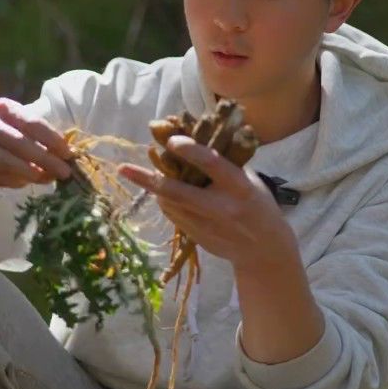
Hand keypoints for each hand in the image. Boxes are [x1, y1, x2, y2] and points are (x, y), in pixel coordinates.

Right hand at [0, 98, 73, 190]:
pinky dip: (14, 182)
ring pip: (9, 162)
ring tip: (48, 179)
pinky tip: (25, 182)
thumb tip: (68, 156)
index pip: (32, 123)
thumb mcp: (16, 129)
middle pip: (22, 143)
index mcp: (2, 107)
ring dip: (32, 173)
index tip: (68, 153)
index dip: (53, 139)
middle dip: (46, 159)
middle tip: (65, 172)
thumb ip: (38, 138)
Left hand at [118, 135, 283, 268]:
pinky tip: (161, 192)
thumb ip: (225, 164)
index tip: (171, 140)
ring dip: (154, 187)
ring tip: (138, 174)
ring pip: (170, 204)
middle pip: (177, 191)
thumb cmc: (258, 206)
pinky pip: (173, 216)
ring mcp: (207, 226)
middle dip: (147, 179)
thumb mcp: (250, 181)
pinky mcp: (198, 238)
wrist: (263, 250)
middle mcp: (221, 207)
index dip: (191, 151)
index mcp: (240, 187)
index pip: (213, 164)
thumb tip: (195, 138)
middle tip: (123, 168)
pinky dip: (165, 201)